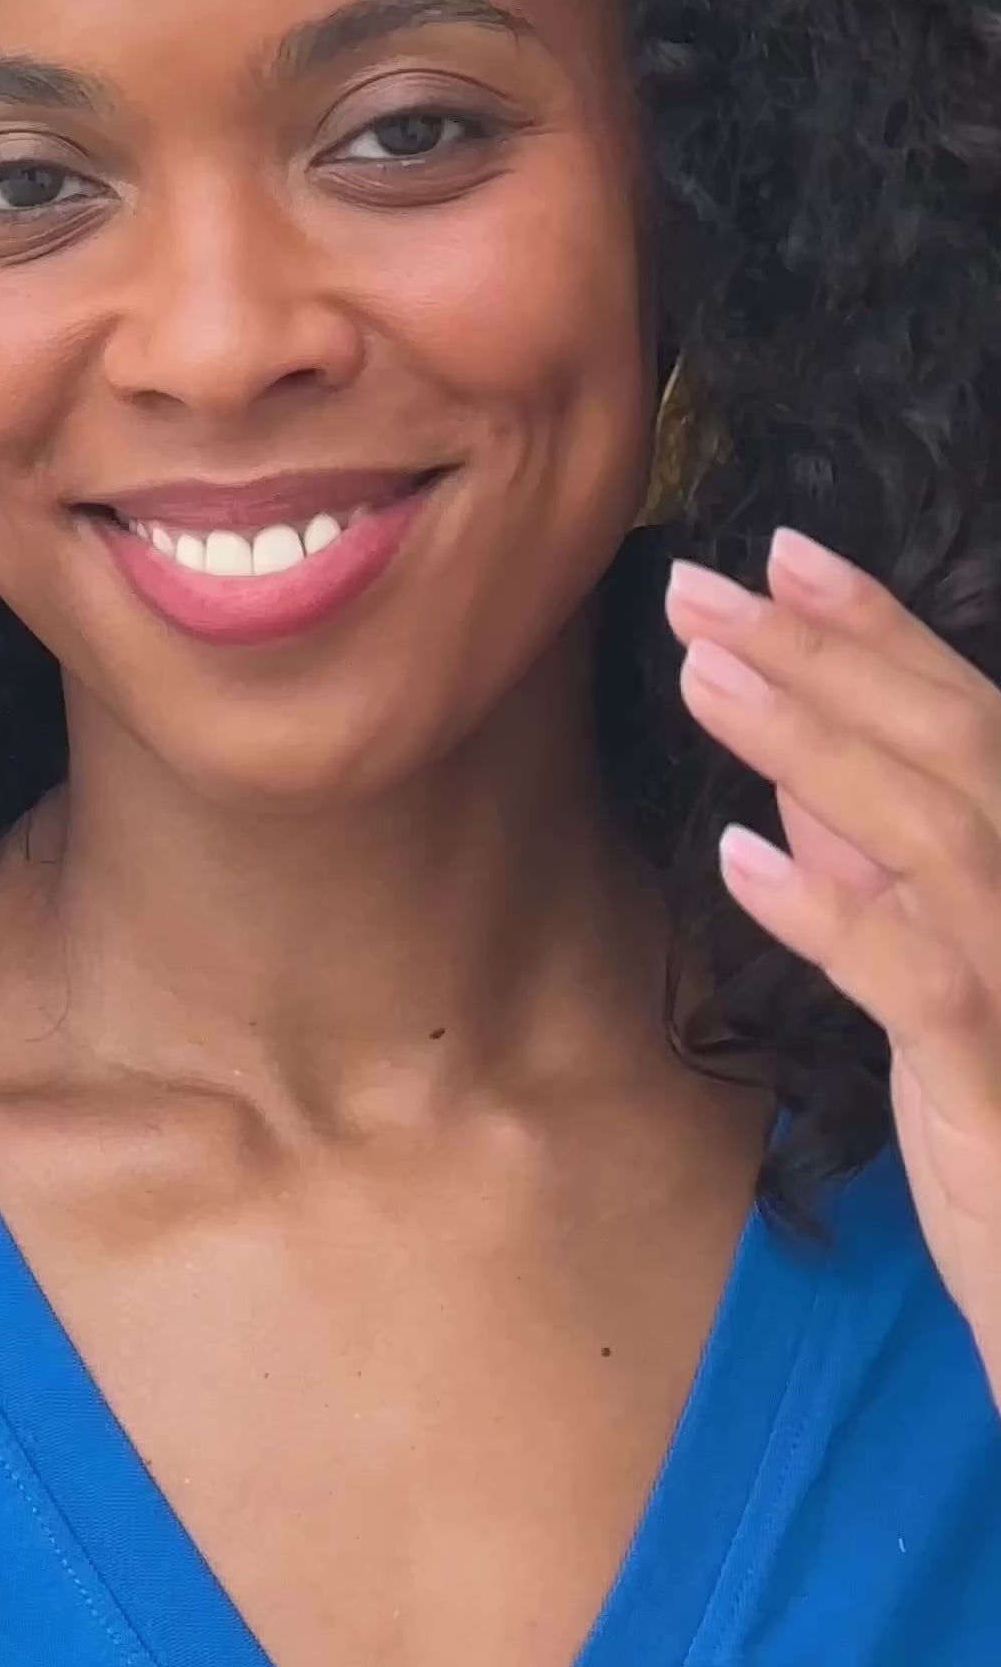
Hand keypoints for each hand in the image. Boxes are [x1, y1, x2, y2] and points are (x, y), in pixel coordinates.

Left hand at [666, 529, 1000, 1407]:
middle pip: (953, 746)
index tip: (784, 551)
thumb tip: (798, 764)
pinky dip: (831, 911)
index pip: (964, 718)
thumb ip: (875, 865)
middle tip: (701, 589)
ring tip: (702, 676)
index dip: (876, 627)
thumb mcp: (931, 972)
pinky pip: (918, 980)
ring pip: (938, 833)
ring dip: (813, 742)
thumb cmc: (997, 1119)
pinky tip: (740, 859)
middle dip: (824, 655)